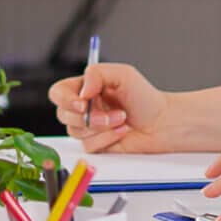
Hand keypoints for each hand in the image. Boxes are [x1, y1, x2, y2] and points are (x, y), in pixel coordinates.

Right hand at [47, 61, 188, 153]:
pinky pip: (88, 146)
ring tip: (121, 120)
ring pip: (76, 131)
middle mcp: (83, 107)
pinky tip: (121, 132)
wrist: (161, 123)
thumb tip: (81, 91)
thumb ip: (97, 74)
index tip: (83, 103)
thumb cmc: (144, 97)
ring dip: (101, 127)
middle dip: (90, 117)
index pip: (58, 93)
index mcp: (84, 88)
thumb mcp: (122, 74)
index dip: (65, 99)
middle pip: (63, 115)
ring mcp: (88, 127)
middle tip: (113, 114)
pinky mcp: (95, 144)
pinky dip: (106, 139)